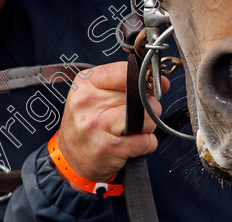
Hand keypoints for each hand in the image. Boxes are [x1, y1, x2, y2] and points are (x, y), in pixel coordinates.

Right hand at [56, 62, 169, 182]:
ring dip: (149, 124)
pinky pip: (145, 141)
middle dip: (148, 106)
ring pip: (146, 117)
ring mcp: (97, 126)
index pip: (125, 72)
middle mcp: (89, 102)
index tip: (149, 86)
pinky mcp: (107, 148)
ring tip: (137, 128)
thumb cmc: (87, 124)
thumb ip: (127, 84)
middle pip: (139, 96)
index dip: (143, 80)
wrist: (69, 160)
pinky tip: (136, 143)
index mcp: (86, 83)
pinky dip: (148, 143)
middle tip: (139, 113)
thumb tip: (162, 82)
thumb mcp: (98, 95)